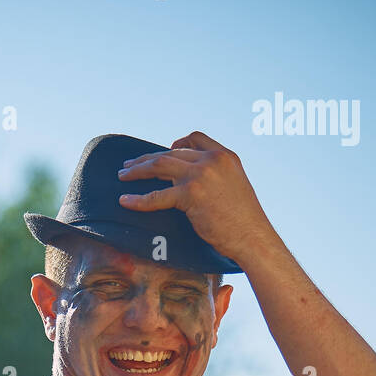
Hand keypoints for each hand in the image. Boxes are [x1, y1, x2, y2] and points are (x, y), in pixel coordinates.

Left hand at [117, 131, 276, 266]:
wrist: (252, 237)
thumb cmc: (244, 221)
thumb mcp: (235, 186)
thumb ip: (217, 177)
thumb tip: (196, 183)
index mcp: (224, 155)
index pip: (195, 138)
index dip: (176, 144)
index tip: (164, 152)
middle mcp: (212, 160)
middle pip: (171, 152)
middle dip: (147, 158)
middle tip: (129, 166)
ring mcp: (200, 175)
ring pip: (160, 165)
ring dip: (138, 170)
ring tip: (123, 176)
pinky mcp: (190, 194)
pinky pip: (157, 196)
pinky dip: (138, 200)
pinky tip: (125, 201)